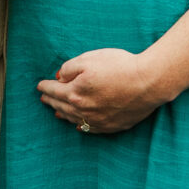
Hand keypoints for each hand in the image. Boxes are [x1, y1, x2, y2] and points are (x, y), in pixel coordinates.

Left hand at [38, 46, 164, 134]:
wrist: (149, 82)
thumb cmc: (119, 66)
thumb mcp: (89, 59)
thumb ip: (69, 68)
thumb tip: (59, 77)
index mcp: (75, 94)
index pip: (54, 91)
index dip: (45, 87)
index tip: (39, 86)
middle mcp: (83, 111)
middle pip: (62, 106)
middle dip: (51, 100)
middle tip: (43, 98)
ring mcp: (98, 121)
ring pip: (74, 119)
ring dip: (63, 114)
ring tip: (56, 111)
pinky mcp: (112, 126)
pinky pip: (91, 129)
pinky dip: (81, 126)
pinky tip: (78, 126)